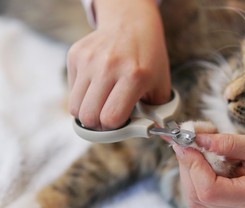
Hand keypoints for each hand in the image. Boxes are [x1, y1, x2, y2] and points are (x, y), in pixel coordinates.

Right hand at [67, 0, 170, 129]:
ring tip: (102, 103)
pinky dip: (82, 95)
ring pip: (75, 106)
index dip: (114, 128)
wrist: (131, 24)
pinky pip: (71, 90)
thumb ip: (158, 113)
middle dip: (98, 125)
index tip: (121, 124)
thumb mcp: (161, 85)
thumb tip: (156, 135)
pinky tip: (97, 85)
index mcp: (134, 77)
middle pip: (88, 116)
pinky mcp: (75, 55)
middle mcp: (108, 67)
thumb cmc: (149, 59)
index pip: (110, 118)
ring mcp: (89, 60)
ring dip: (88, 112)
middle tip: (109, 117)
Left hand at [172, 132, 244, 207]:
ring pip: (198, 196)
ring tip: (199, 143)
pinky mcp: (235, 199)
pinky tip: (207, 153)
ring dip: (191, 169)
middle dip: (187, 166)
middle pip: (198, 196)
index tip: (185, 140)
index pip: (208, 190)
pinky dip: (199, 171)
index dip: (192, 165)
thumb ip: (228, 143)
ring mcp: (238, 206)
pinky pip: (207, 190)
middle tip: (188, 139)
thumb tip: (196, 138)